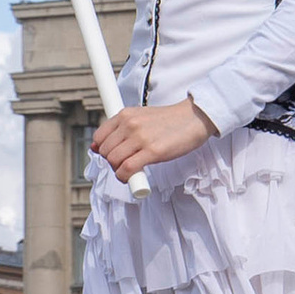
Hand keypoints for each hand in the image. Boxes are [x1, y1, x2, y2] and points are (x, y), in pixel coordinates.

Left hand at [92, 100, 214, 180]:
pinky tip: (134, 178)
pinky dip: (126, 178)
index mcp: (126, 115)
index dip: (102, 150)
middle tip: (124, 165)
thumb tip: (99, 146)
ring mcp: (141, 137)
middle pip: (106, 151)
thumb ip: (123, 128)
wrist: (195, 117)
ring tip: (130, 172)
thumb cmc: (171, 120)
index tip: (110, 156)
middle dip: (112, 162)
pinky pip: (127, 169)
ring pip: (114, 161)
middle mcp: (130, 124)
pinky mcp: (153, 151)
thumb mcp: (142, 116)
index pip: (99, 136)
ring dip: (119, 172)